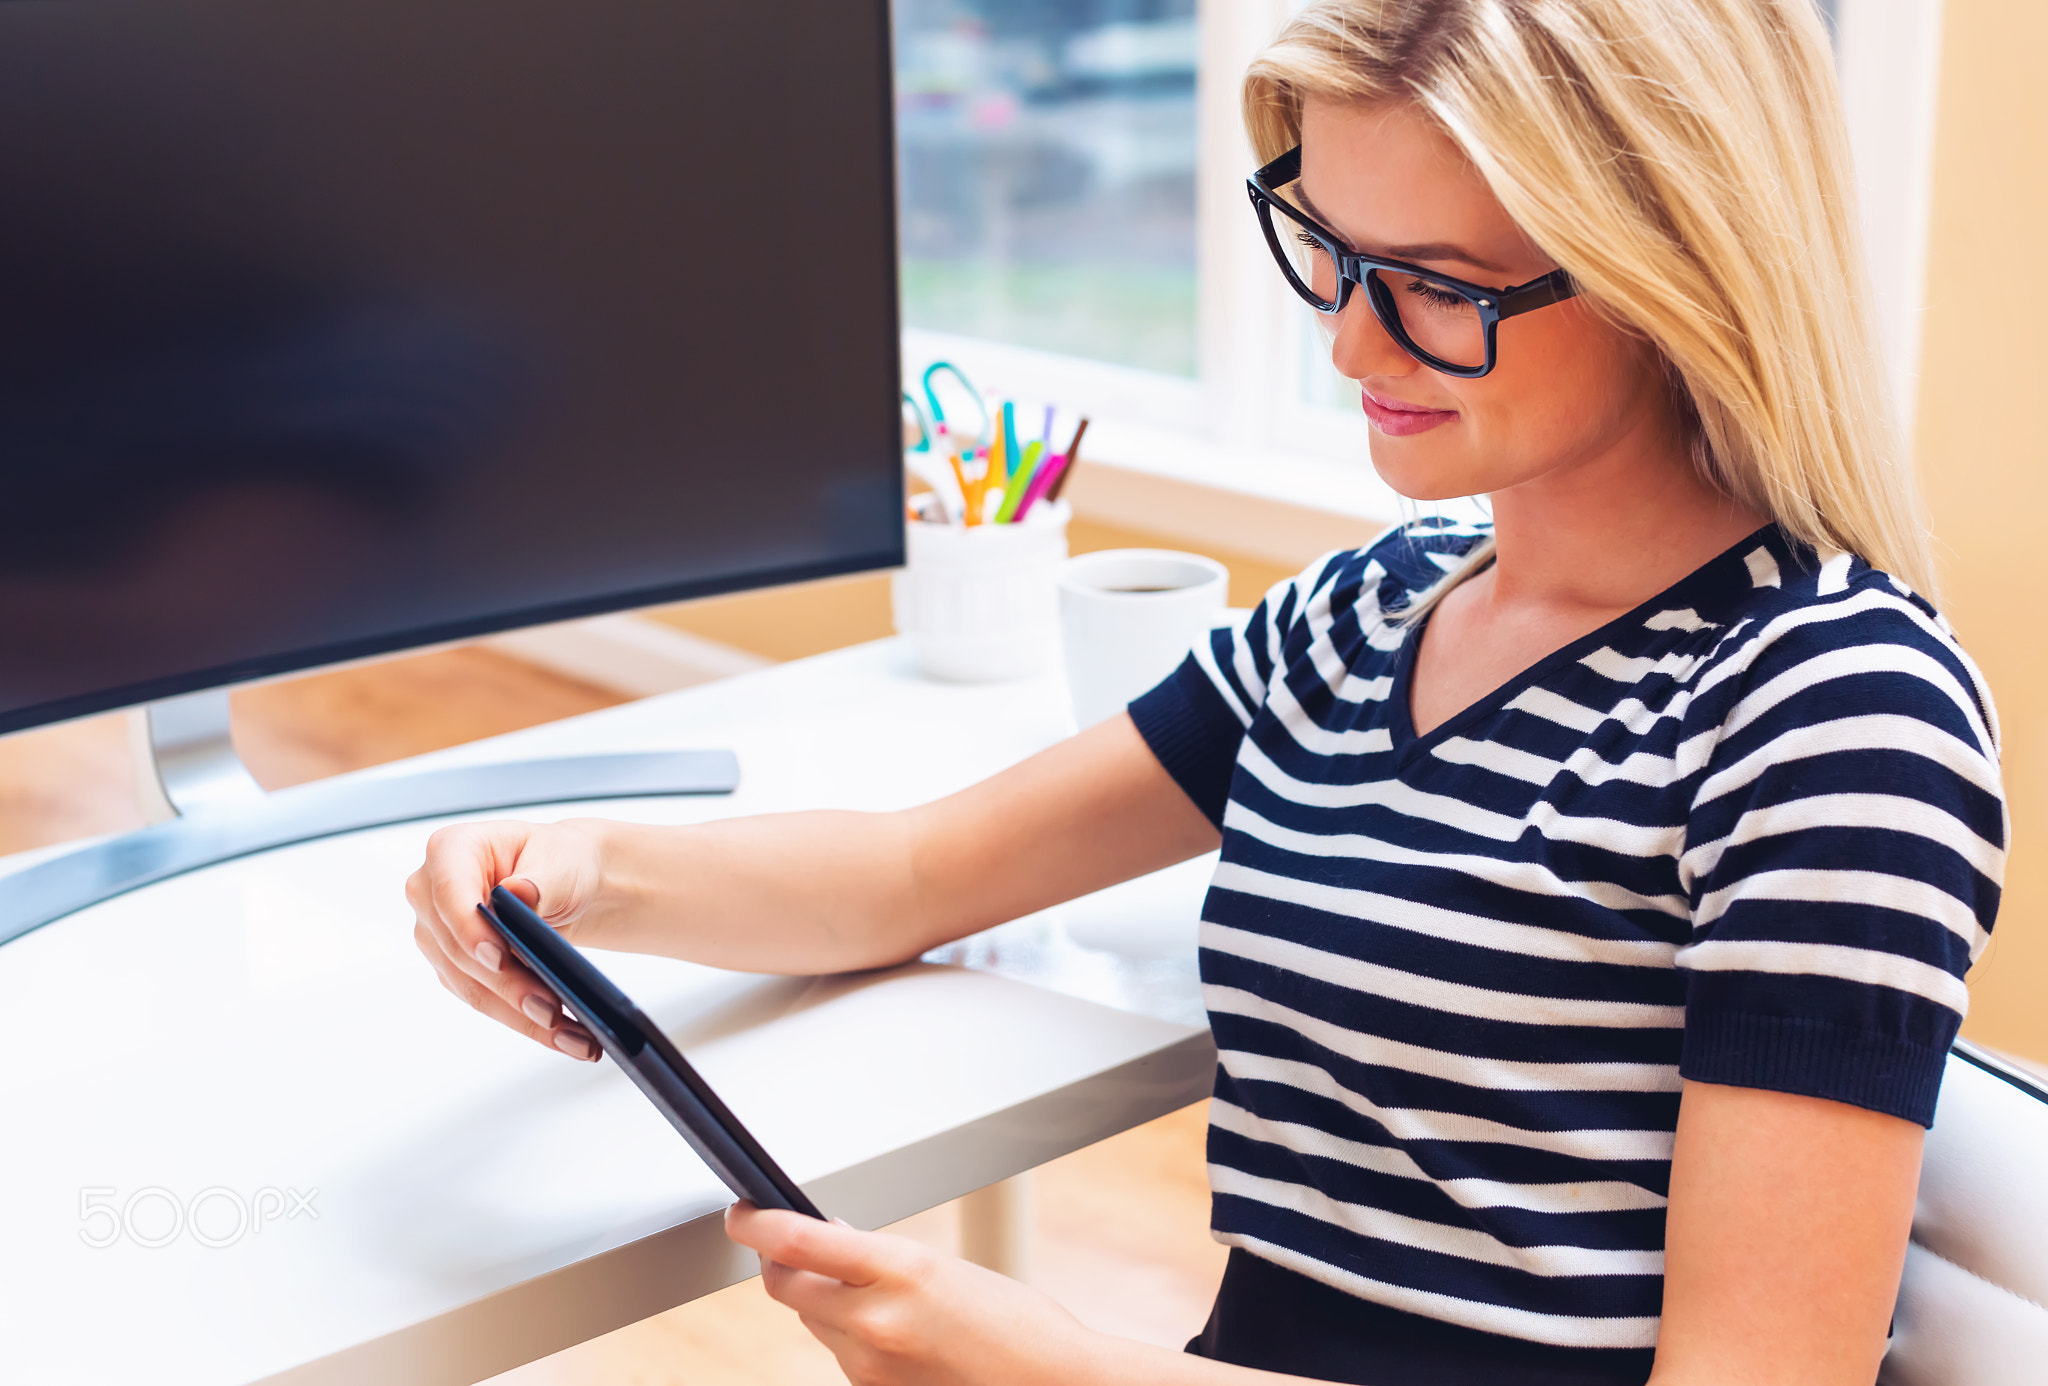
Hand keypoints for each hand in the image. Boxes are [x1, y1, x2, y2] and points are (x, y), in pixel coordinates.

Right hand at [406, 817, 616, 1061]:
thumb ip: (541, 879)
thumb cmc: (557, 861)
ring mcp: (437, 935)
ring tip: (567, 1033)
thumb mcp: (561, 859)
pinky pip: (482, 1000)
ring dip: (518, 1015)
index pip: (449, 894)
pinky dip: (520, 1020)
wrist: (563, 883)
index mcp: (451, 850)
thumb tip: (518, 894)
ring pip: (469, 985)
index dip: (470, 930)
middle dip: (508, 986)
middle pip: (459, 950)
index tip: (498, 959)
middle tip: (550, 1009)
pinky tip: (558, 1034)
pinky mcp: (453, 968)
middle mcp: (431, 894)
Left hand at [726, 1203, 1105, 1385]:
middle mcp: (876, 1321)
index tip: (740, 1212)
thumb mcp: (945, 1269)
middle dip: (782, 1264)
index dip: (754, 1224)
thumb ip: (879, 1257)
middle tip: (791, 1247)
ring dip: (826, 1305)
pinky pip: (840, 1358)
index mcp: (901, 1270)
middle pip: (786, 1287)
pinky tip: (898, 1338)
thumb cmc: (1016, 1325)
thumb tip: (828, 1241)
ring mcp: (871, 1367)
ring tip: (882, 1301)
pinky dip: (852, 1341)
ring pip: (813, 1323)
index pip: (797, 1241)